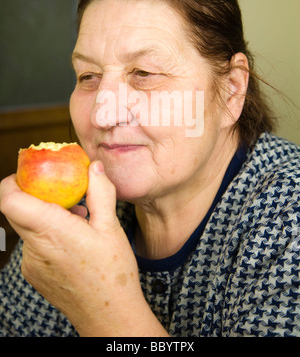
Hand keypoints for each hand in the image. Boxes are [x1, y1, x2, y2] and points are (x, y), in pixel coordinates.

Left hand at [0, 161, 167, 335]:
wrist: (108, 316)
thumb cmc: (112, 274)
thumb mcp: (111, 228)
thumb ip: (100, 193)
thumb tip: (94, 167)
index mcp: (52, 231)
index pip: (10, 201)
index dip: (12, 182)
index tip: (28, 173)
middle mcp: (34, 248)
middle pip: (16, 211)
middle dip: (34, 195)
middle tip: (60, 191)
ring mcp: (30, 264)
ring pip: (26, 227)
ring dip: (44, 216)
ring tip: (76, 219)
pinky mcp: (33, 274)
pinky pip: (32, 244)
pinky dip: (46, 234)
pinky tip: (71, 240)